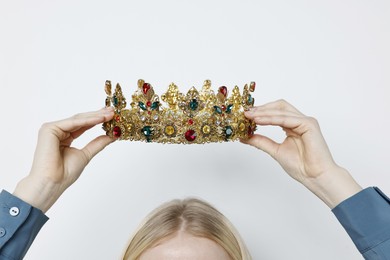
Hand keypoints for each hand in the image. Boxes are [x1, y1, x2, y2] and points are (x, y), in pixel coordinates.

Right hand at [13, 107, 114, 212]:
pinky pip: (73, 123)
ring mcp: (52, 129)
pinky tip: (101, 119)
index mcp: (64, 137)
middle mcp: (58, 131)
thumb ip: (98, 143)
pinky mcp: (49, 129)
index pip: (84, 125)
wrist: (52, 183)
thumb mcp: (86, 154)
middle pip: (81, 120)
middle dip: (98, 114)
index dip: (98, 119)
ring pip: (78, 119)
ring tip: (110, 113)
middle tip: (113, 110)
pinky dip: (88, 121)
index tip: (112, 115)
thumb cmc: (64, 174)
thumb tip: (113, 134)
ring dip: (95, 116)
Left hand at [242, 100, 360, 207]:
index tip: (245, 115)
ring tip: (249, 116)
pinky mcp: (309, 124)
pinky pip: (287, 119)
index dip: (261, 111)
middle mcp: (300, 121)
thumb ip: (261, 141)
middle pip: (280, 106)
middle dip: (262, 108)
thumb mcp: (275, 150)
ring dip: (264, 112)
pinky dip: (271, 118)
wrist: (315, 177)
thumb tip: (245, 136)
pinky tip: (259, 120)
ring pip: (282, 110)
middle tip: (246, 112)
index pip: (276, 112)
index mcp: (293, 126)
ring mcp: (306, 121)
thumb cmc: (302, 167)